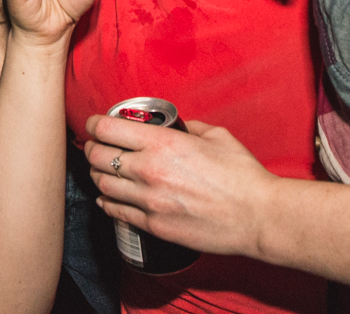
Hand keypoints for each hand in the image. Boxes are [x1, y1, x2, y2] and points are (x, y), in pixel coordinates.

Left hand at [83, 114, 278, 258]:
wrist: (257, 217)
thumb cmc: (242, 176)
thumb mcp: (216, 136)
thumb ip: (189, 127)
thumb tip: (177, 125)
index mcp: (162, 142)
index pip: (107, 129)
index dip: (94, 124)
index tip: (95, 125)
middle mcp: (149, 170)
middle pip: (97, 156)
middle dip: (92, 149)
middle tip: (95, 147)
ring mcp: (149, 201)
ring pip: (102, 184)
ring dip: (98, 175)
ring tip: (102, 170)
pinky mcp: (154, 226)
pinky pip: (116, 212)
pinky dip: (107, 203)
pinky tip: (108, 198)